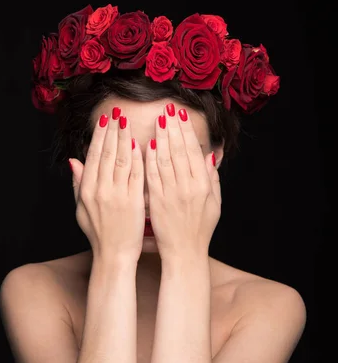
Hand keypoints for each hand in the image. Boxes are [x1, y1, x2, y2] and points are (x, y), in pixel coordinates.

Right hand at [69, 107, 144, 262]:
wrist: (114, 255)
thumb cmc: (98, 233)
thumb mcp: (81, 209)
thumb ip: (78, 184)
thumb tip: (73, 161)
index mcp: (87, 190)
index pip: (94, 156)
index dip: (100, 136)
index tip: (105, 120)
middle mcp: (100, 190)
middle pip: (107, 154)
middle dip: (113, 131)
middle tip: (118, 112)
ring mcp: (117, 196)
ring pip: (121, 160)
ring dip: (125, 139)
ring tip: (128, 122)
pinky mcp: (133, 202)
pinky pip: (136, 175)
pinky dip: (138, 159)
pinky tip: (140, 144)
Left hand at [145, 104, 220, 260]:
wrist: (185, 253)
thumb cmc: (200, 229)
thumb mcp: (215, 204)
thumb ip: (213, 179)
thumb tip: (211, 155)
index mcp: (203, 185)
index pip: (193, 151)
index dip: (186, 132)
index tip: (180, 115)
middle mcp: (189, 187)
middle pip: (179, 151)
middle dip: (173, 128)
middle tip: (167, 109)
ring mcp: (172, 194)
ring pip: (165, 159)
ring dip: (161, 138)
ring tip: (157, 120)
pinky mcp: (157, 202)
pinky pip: (153, 177)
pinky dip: (150, 160)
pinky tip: (147, 145)